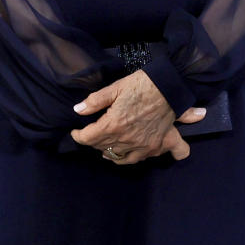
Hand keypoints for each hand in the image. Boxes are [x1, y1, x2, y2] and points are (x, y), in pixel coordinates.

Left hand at [69, 68, 205, 162]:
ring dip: (110, 153)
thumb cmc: (141, 84)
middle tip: (91, 135)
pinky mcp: (155, 146)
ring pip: (119, 158)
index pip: (88, 139)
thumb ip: (95, 101)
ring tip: (106, 148)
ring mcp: (142, 145)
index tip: (75, 132)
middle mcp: (126, 139)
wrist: (169, 86)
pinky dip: (131, 158)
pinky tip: (129, 154)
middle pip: (102, 148)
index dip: (78, 136)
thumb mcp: (115, 88)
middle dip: (93, 142)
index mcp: (113, 125)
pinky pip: (141, 159)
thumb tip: (78, 110)